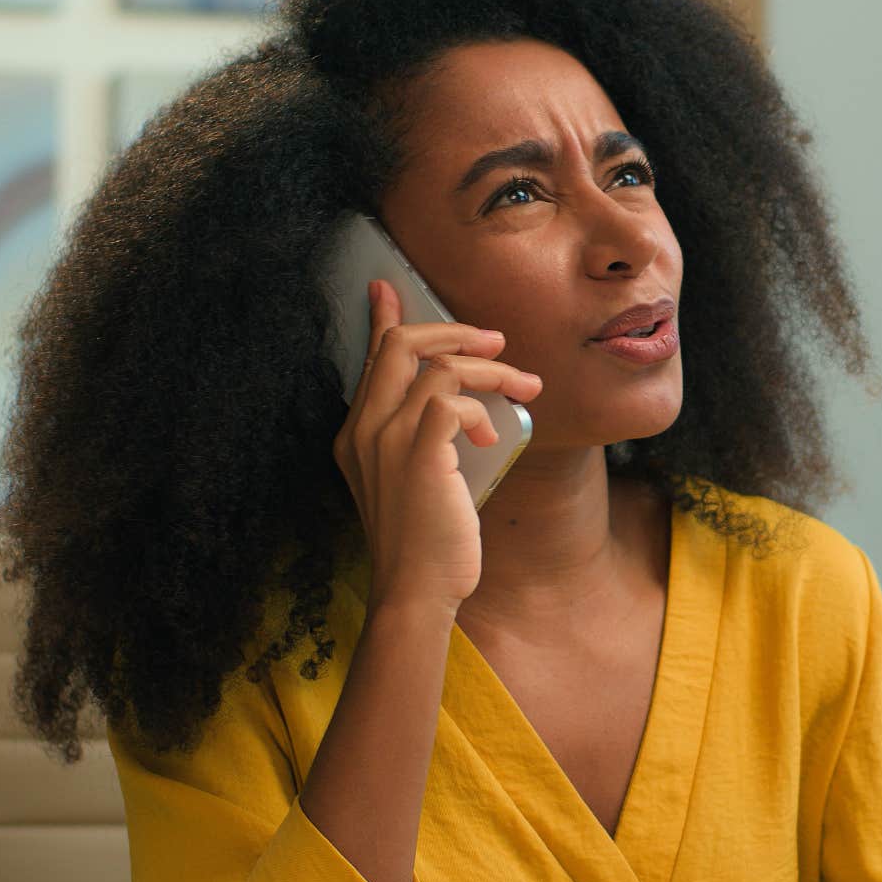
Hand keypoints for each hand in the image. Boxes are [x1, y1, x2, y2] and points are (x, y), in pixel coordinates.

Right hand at [331, 279, 542, 614]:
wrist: (416, 593)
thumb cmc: (425, 544)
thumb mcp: (417, 482)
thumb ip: (425, 441)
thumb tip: (463, 408)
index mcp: (358, 434)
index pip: (372, 360)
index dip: (384, 320)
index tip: (388, 288)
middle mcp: (364, 430)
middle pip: (402, 345)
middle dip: (456, 332)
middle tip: (497, 341)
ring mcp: (386, 441)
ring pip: (440, 368)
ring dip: (492, 370)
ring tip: (523, 388)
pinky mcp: (419, 455)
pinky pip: (452, 401)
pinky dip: (481, 409)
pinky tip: (494, 435)